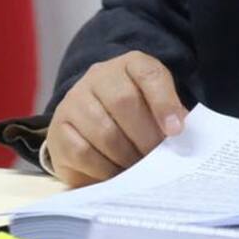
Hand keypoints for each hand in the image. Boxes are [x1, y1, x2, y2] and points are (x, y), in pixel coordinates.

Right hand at [46, 51, 186, 186]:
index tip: (176, 131)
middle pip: (124, 102)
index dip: (165, 102)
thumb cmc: (134, 114)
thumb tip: (179, 139)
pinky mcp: (58, 127)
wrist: (91, 117)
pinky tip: (116, 174)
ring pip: (103, 130)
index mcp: (131, 65)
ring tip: (139, 170)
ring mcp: (75, 99)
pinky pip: (82, 151)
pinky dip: (103, 168)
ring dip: (126, 156)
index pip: (150, 74)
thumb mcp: (155, 107)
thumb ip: (170, 118)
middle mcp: (99, 76)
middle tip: (157, 160)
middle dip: (146, 137)